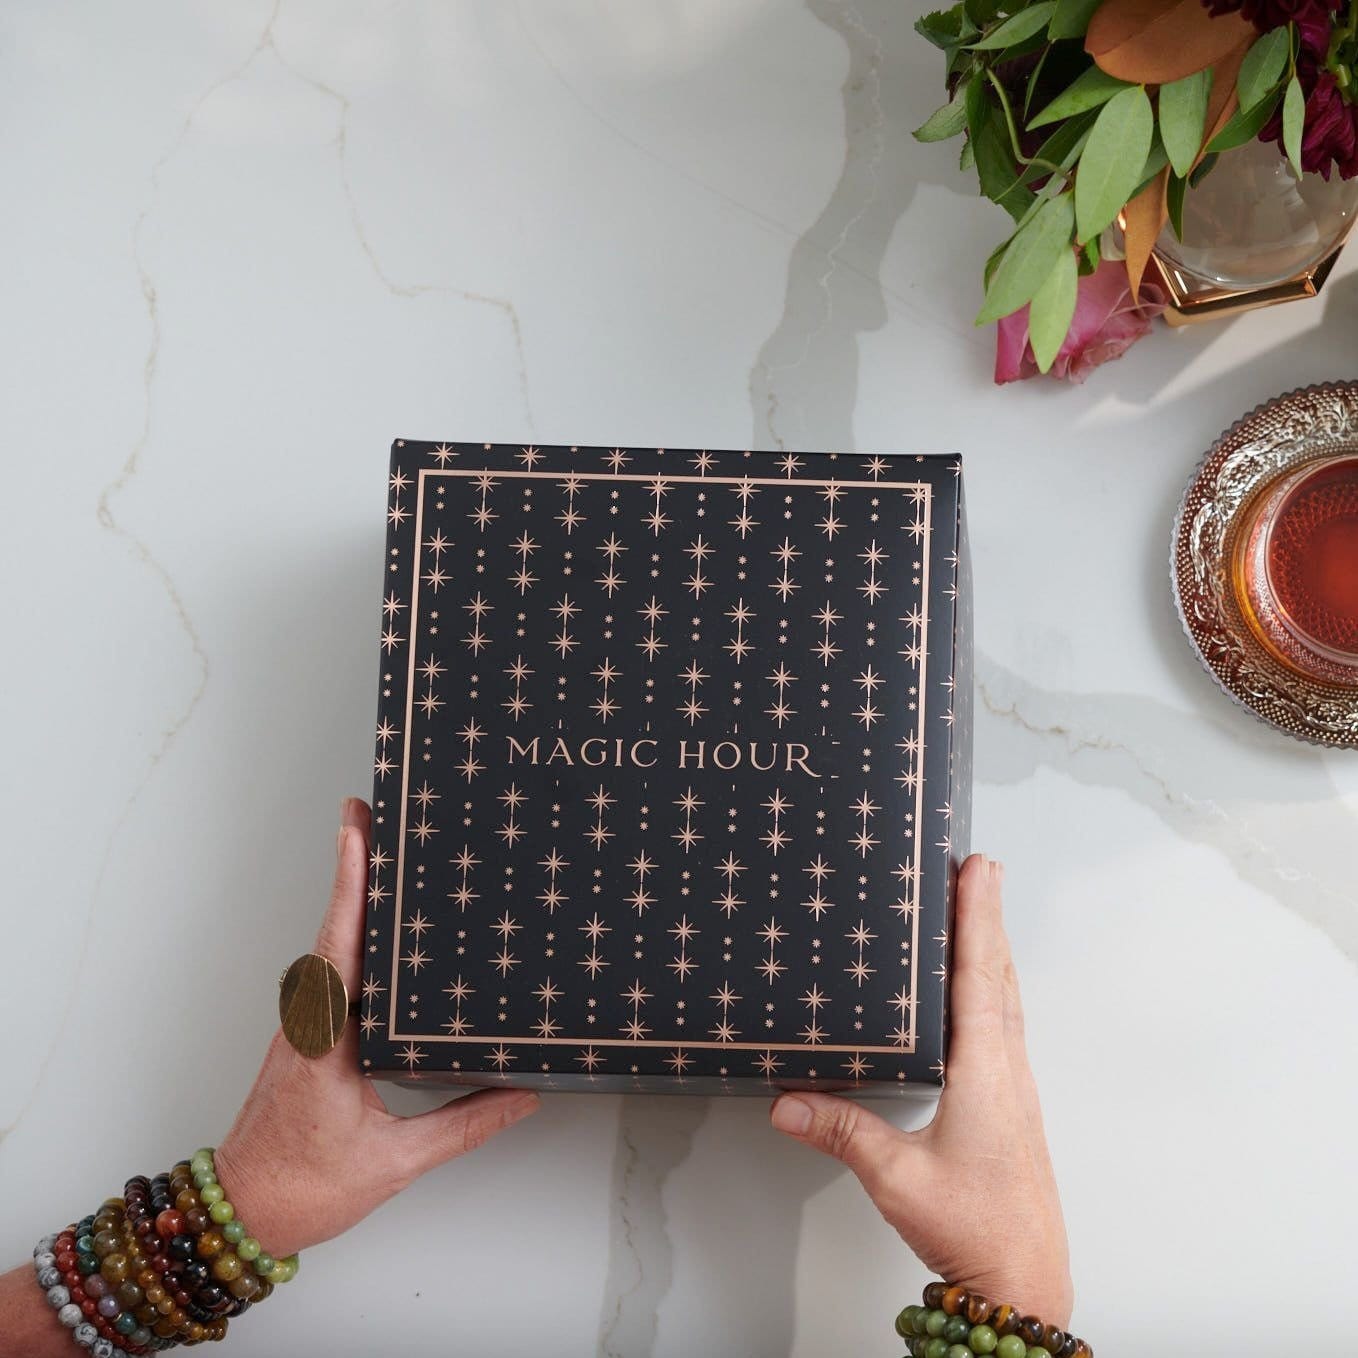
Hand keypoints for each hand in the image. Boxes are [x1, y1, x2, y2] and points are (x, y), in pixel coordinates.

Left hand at [213, 798, 539, 1257]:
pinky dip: (356, 940)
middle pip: (337, 929)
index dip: (350, 883)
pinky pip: (337, 977)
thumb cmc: (303, 1188)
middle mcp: (311, 1022)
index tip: (357, 828)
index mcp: (326, 1040)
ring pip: (335, 950)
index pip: (342, 944)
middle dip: (357, 868)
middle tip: (378, 813)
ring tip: (387, 857)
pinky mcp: (311, 1042)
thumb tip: (522, 1092)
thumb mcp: (395, 1161)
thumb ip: (464, 1125)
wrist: (238, 1216)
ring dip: (355, 900)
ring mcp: (307, 1029)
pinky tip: (384, 935)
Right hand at [769, 855, 1071, 1326]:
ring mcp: (1015, 1090)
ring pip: (1007, 1001)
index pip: (980, 979)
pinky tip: (984, 992)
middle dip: (989, 917)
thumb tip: (787, 1100)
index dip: (978, 920)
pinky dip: (996, 989)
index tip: (979, 870)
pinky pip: (1006, 1027)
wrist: (1026, 1286)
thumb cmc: (977, 1232)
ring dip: (995, 950)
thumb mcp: (898, 1179)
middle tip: (982, 867)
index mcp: (986, 1075)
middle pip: (1000, 977)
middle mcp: (1007, 1072)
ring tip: (981, 910)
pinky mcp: (1013, 1107)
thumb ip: (843, 1133)